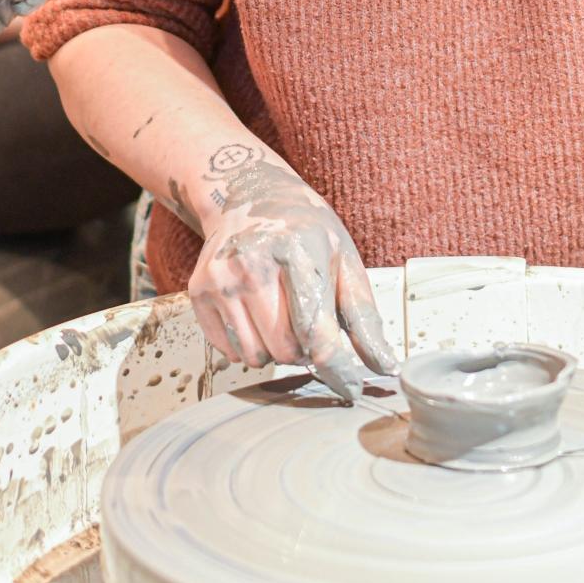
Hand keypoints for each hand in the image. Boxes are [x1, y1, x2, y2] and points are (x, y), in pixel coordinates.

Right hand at [181, 146, 396, 401]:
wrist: (250, 195)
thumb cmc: (305, 230)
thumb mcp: (344, 259)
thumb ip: (363, 316)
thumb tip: (385, 366)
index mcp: (297, 251)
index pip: (316, 331)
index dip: (339, 369)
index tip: (351, 388)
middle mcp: (252, 263)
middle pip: (286, 350)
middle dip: (305, 350)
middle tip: (308, 322)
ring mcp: (220, 278)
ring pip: (256, 356)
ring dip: (275, 349)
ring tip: (281, 315)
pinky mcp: (198, 292)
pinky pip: (230, 351)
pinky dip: (248, 344)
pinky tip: (255, 313)